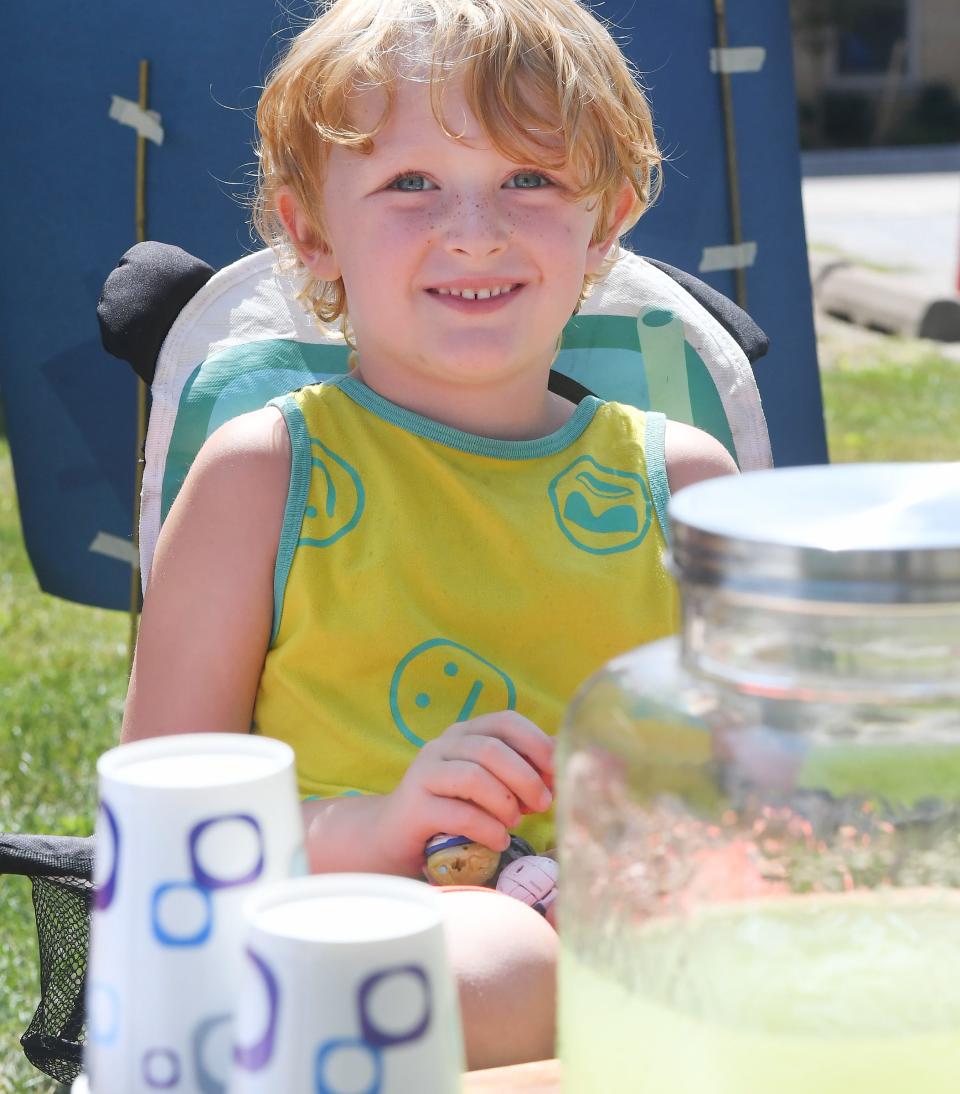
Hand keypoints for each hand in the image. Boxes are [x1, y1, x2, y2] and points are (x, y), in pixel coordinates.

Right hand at [378, 711, 554, 874]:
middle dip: (526, 778)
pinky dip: (487, 828)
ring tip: (515, 823)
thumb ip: (519, 773)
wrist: (394, 837)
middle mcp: (442, 746)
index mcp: (465, 733)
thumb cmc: (451, 809)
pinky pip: (459, 813)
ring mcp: (425, 773)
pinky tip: (499, 840)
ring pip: (474, 776)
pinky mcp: (415, 806)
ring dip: (505, 802)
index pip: (506, 721)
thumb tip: (562, 769)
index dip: (537, 742)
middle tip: (543, 804)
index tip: (557, 771)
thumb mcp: (487, 786)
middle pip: (492, 749)